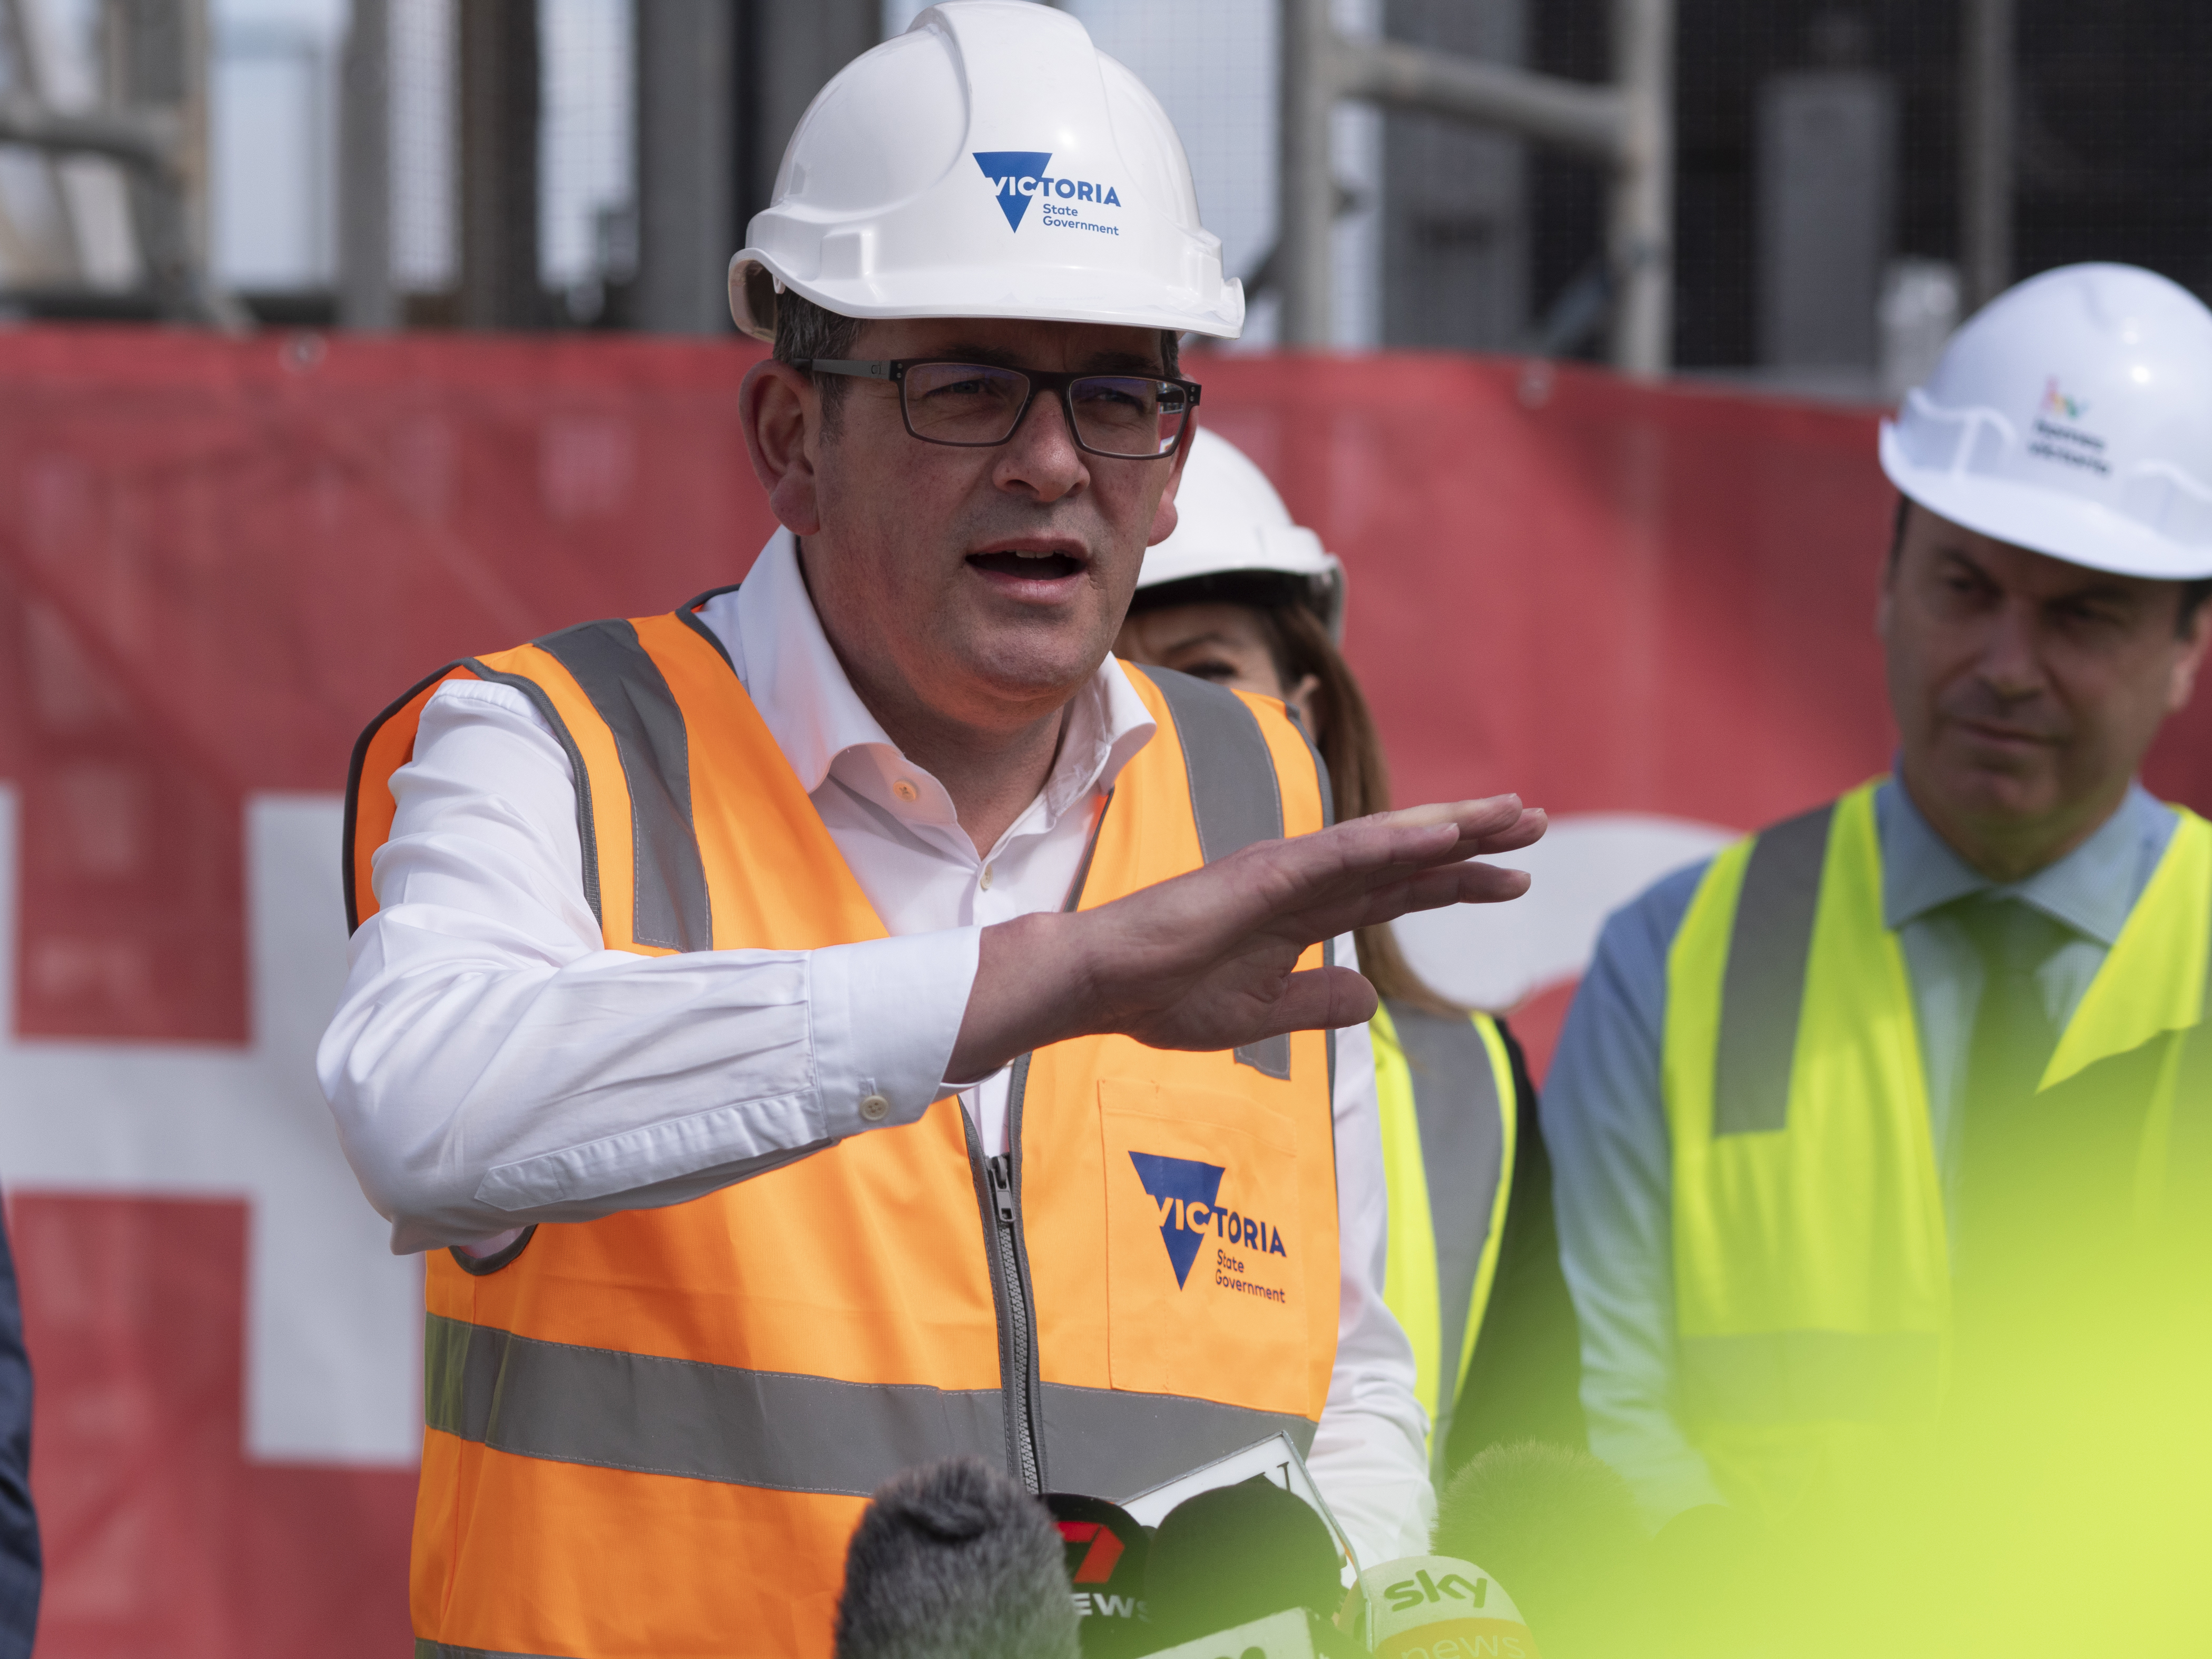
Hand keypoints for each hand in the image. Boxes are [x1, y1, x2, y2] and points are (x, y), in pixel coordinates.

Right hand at [947, 795, 1543, 1079]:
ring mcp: (1286, 872)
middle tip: (1534, 822)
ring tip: (1511, 814)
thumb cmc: (1164, 997)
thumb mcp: (1260, 1015)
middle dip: (1471, 841)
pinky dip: (1395, 843)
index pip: (1395, 893)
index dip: (1456, 883)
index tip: (1514, 879)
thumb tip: (1366, 994)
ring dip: (1450, 828)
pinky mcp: (1266, 875)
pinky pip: (1343, 855)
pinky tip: (1442, 837)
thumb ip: (1314, 1002)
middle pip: (1404, 858)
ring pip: (1384, 844)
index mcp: (1302, 916)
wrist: (1102, 989)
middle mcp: (1302, 882)